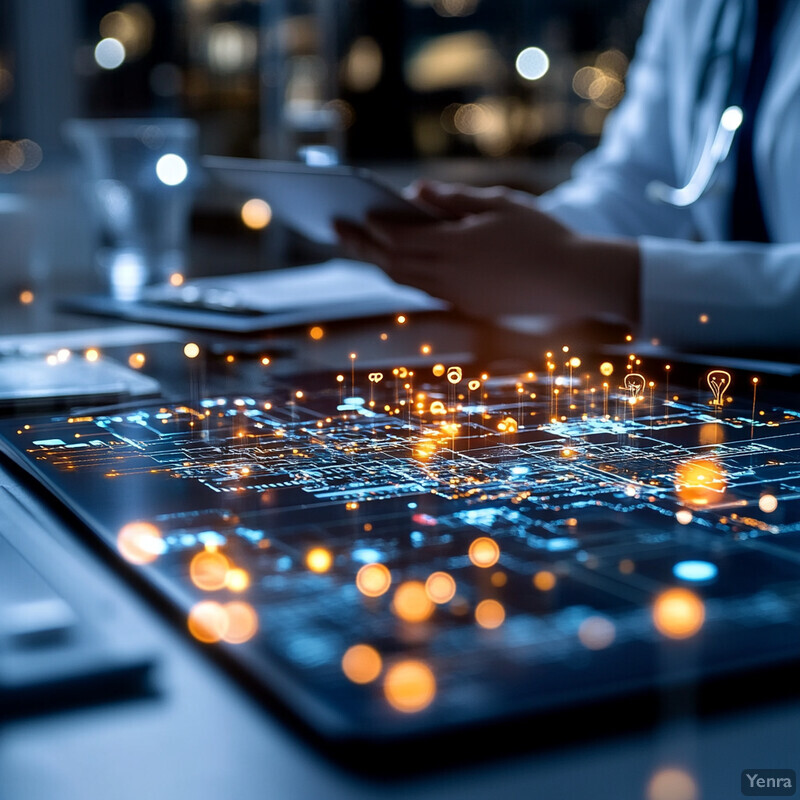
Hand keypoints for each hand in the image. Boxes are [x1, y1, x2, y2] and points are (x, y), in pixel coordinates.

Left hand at [336, 180, 639, 322]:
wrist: (573, 280)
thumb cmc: (541, 235)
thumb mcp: (500, 203)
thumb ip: (454, 199)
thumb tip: (415, 192)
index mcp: (456, 246)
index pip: (399, 238)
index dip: (372, 227)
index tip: (350, 215)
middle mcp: (450, 276)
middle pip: (392, 263)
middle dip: (361, 247)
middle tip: (336, 232)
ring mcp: (458, 296)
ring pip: (405, 281)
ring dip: (380, 264)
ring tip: (361, 248)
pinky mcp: (469, 307)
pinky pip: (426, 292)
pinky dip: (406, 277)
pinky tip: (399, 266)